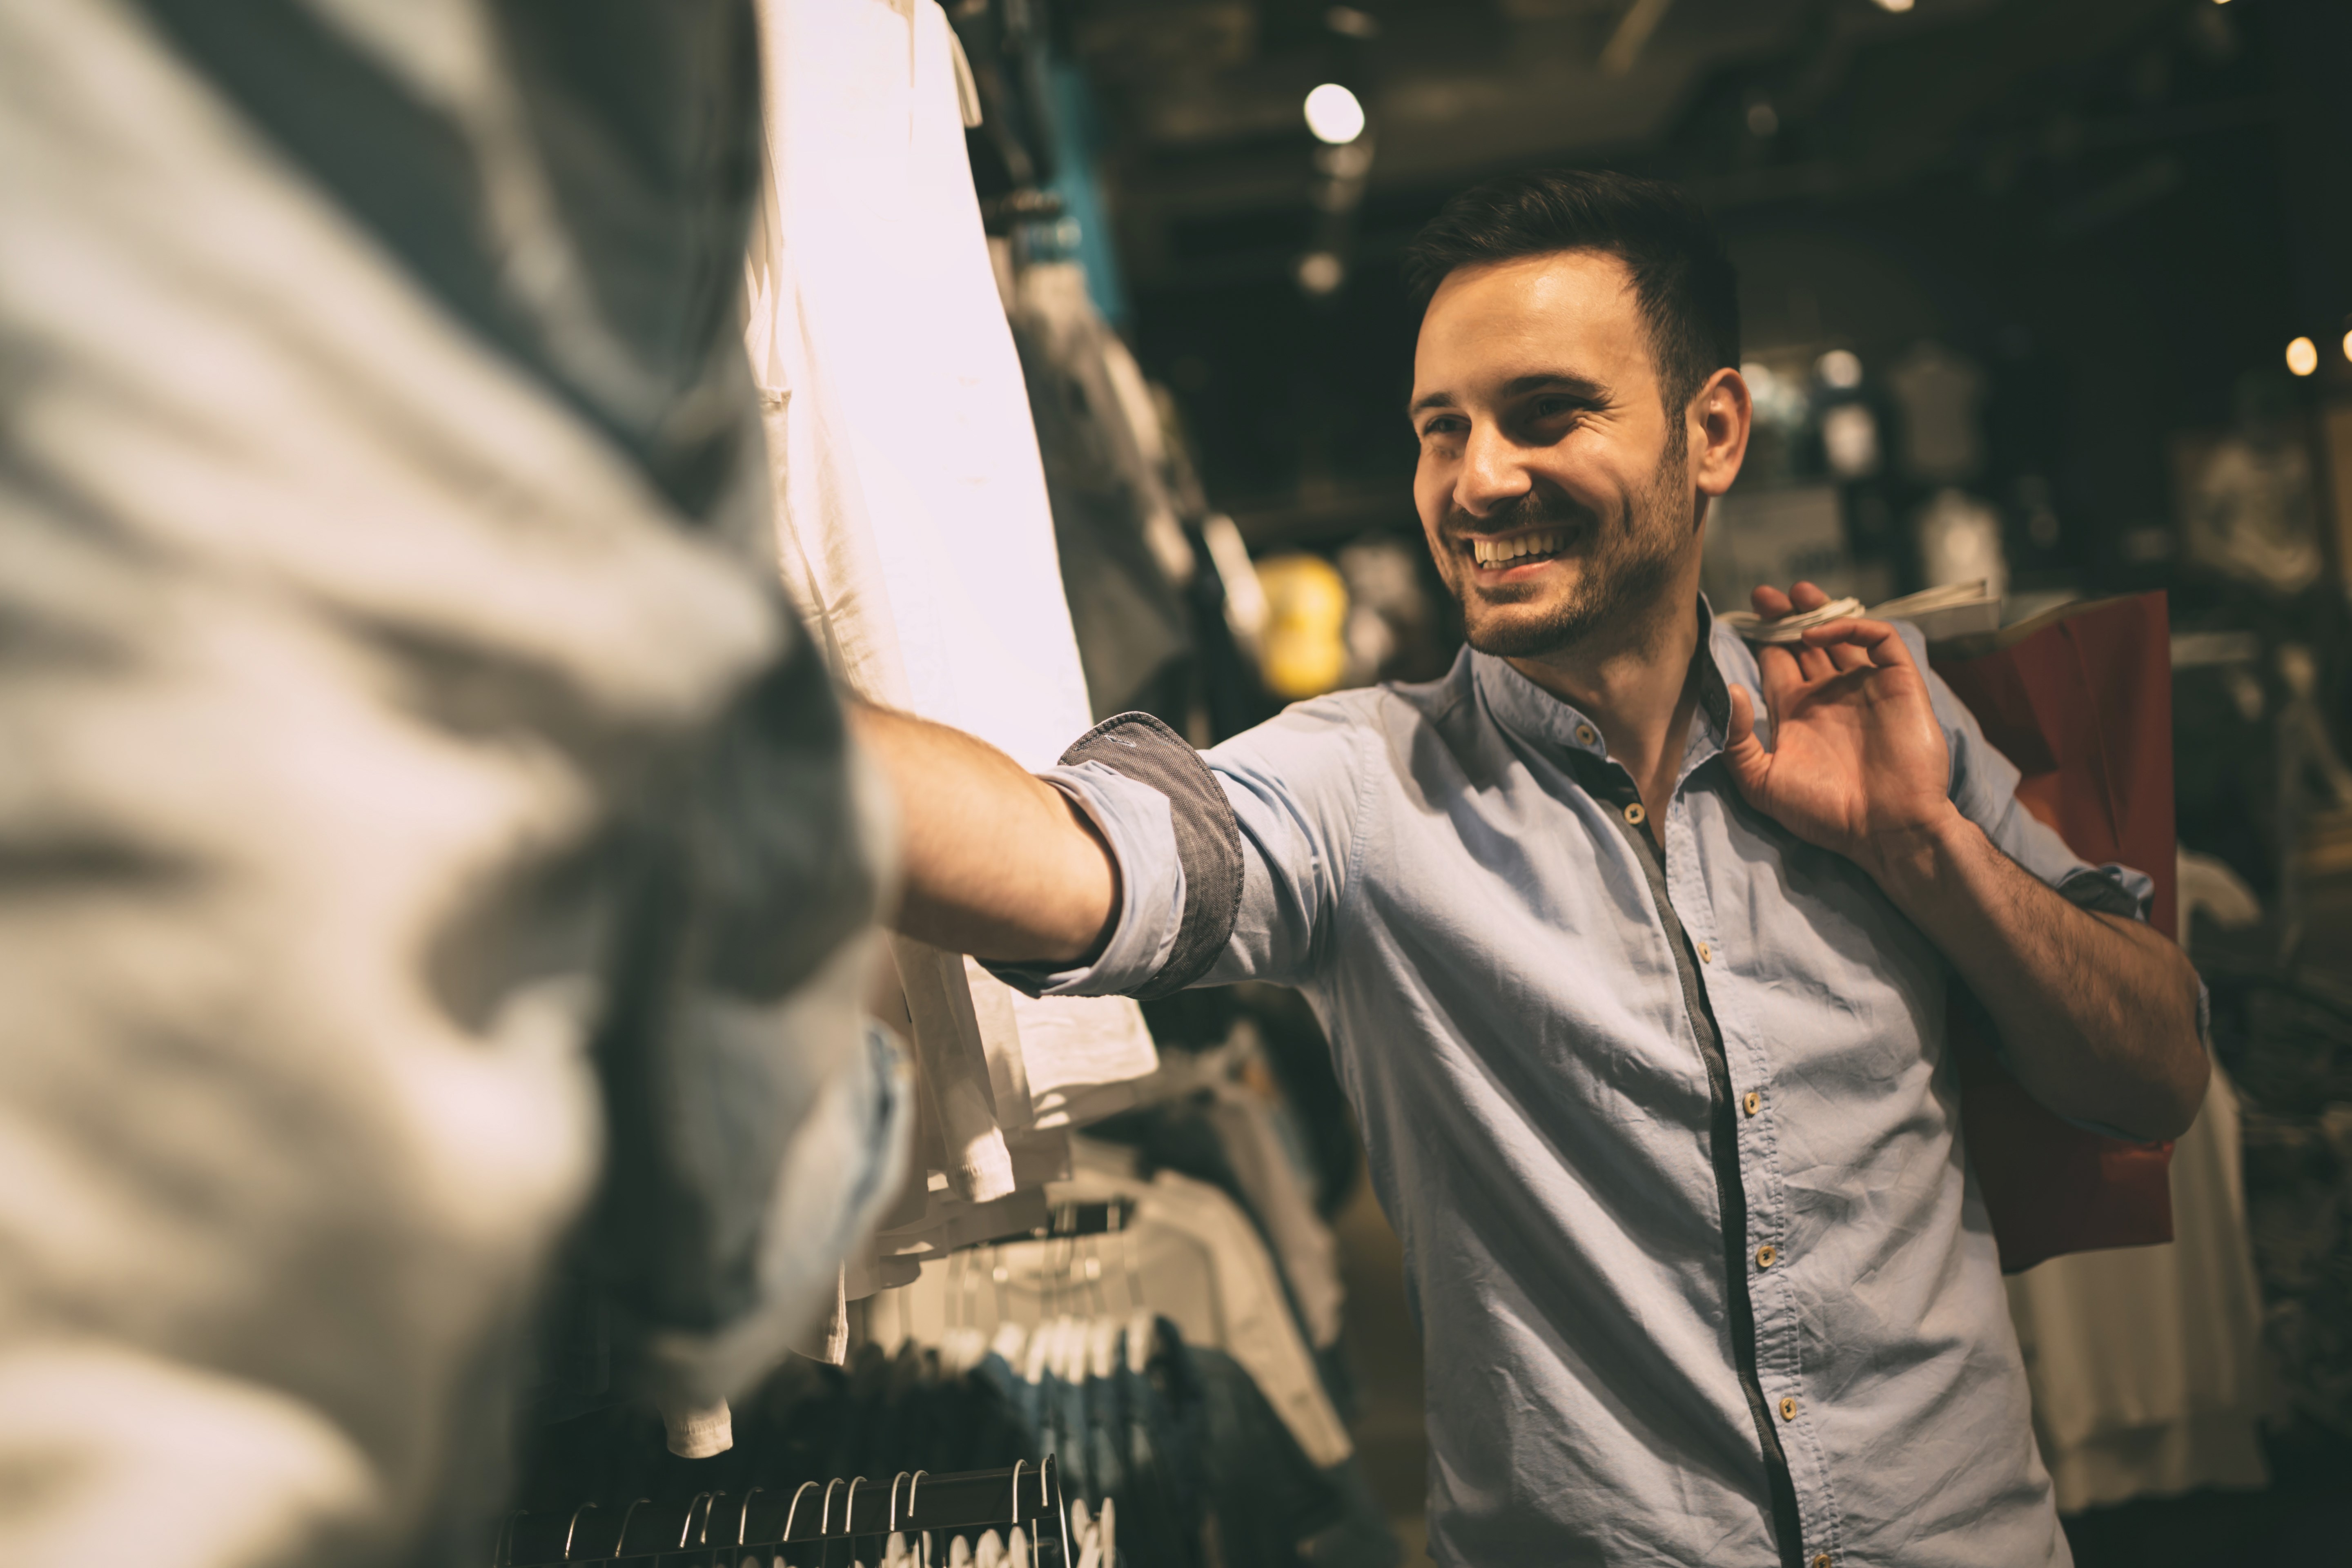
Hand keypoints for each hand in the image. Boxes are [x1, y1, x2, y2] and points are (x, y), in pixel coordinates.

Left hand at [1722, 581, 1957, 876]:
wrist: (1886, 829)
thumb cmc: (1824, 813)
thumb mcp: (1762, 783)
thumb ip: (1737, 740)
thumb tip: (1730, 690)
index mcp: (1797, 714)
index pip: (1776, 663)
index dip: (1762, 639)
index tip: (1744, 619)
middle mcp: (1829, 695)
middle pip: (1805, 643)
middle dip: (1785, 617)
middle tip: (1763, 596)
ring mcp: (1865, 687)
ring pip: (1842, 635)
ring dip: (1818, 611)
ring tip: (1794, 592)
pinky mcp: (1898, 683)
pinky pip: (1880, 641)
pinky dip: (1853, 628)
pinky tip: (1819, 634)